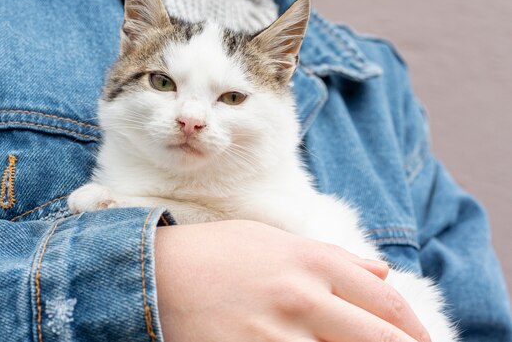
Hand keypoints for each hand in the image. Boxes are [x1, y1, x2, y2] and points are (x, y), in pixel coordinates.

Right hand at [155, 220, 430, 341]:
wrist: (158, 272)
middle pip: (380, 339)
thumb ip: (333, 258)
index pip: (386, 300)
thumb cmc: (218, 252)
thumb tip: (382, 274)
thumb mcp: (273, 240)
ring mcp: (275, 333)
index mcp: (311, 260)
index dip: (414, 328)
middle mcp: (301, 295)